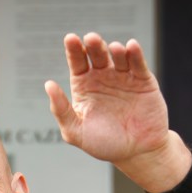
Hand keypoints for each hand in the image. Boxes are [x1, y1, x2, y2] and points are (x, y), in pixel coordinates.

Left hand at [45, 32, 189, 191]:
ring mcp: (123, 77)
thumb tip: (48, 85)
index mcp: (84, 86)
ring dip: (115, 49)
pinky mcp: (143, 81)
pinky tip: (131, 47)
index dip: (73, 50)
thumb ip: (61, 110)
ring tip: (113, 49)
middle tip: (91, 39)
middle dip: (93, 45)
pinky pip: (138, 64)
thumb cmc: (103, 144)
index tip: (70, 39)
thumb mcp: (76, 131)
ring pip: (118, 56)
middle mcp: (103, 78)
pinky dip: (135, 54)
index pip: (77, 63)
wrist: (136, 153)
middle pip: (96, 55)